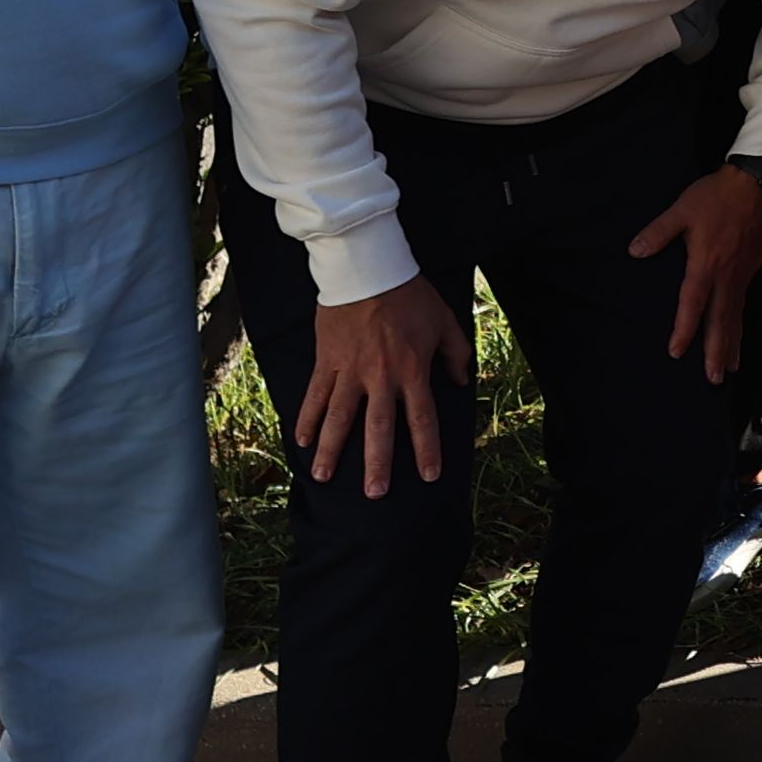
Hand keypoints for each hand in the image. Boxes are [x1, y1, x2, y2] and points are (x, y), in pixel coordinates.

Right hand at [298, 274, 477, 496]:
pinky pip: (314, 395)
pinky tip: (300, 440)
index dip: (426, 449)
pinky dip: (306, 418)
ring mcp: (349, 371)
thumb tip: (461, 382)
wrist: (367, 268)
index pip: (421, 419)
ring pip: (338, 418)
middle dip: (377, 464)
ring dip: (330, 450)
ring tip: (323, 477)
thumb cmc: (410, 294)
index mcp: (413, 371)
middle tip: (374, 494)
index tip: (429, 476)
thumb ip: (457, 354)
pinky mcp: (326, 361)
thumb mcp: (445, 321)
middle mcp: (381, 378)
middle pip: (378, 429)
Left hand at [627, 163, 761, 376]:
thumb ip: (659, 232)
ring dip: (731, 345)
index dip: (684, 329)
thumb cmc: (718, 196)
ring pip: (735, 317)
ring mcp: (741, 275)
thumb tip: (635, 251)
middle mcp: (727, 276)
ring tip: (728, 369)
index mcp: (706, 264)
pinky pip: (744, 306)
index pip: (693, 304)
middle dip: (716, 352)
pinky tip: (737, 336)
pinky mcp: (750, 270)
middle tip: (714, 379)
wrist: (759, 185)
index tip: (676, 352)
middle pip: (721, 321)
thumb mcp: (682, 210)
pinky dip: (740, 326)